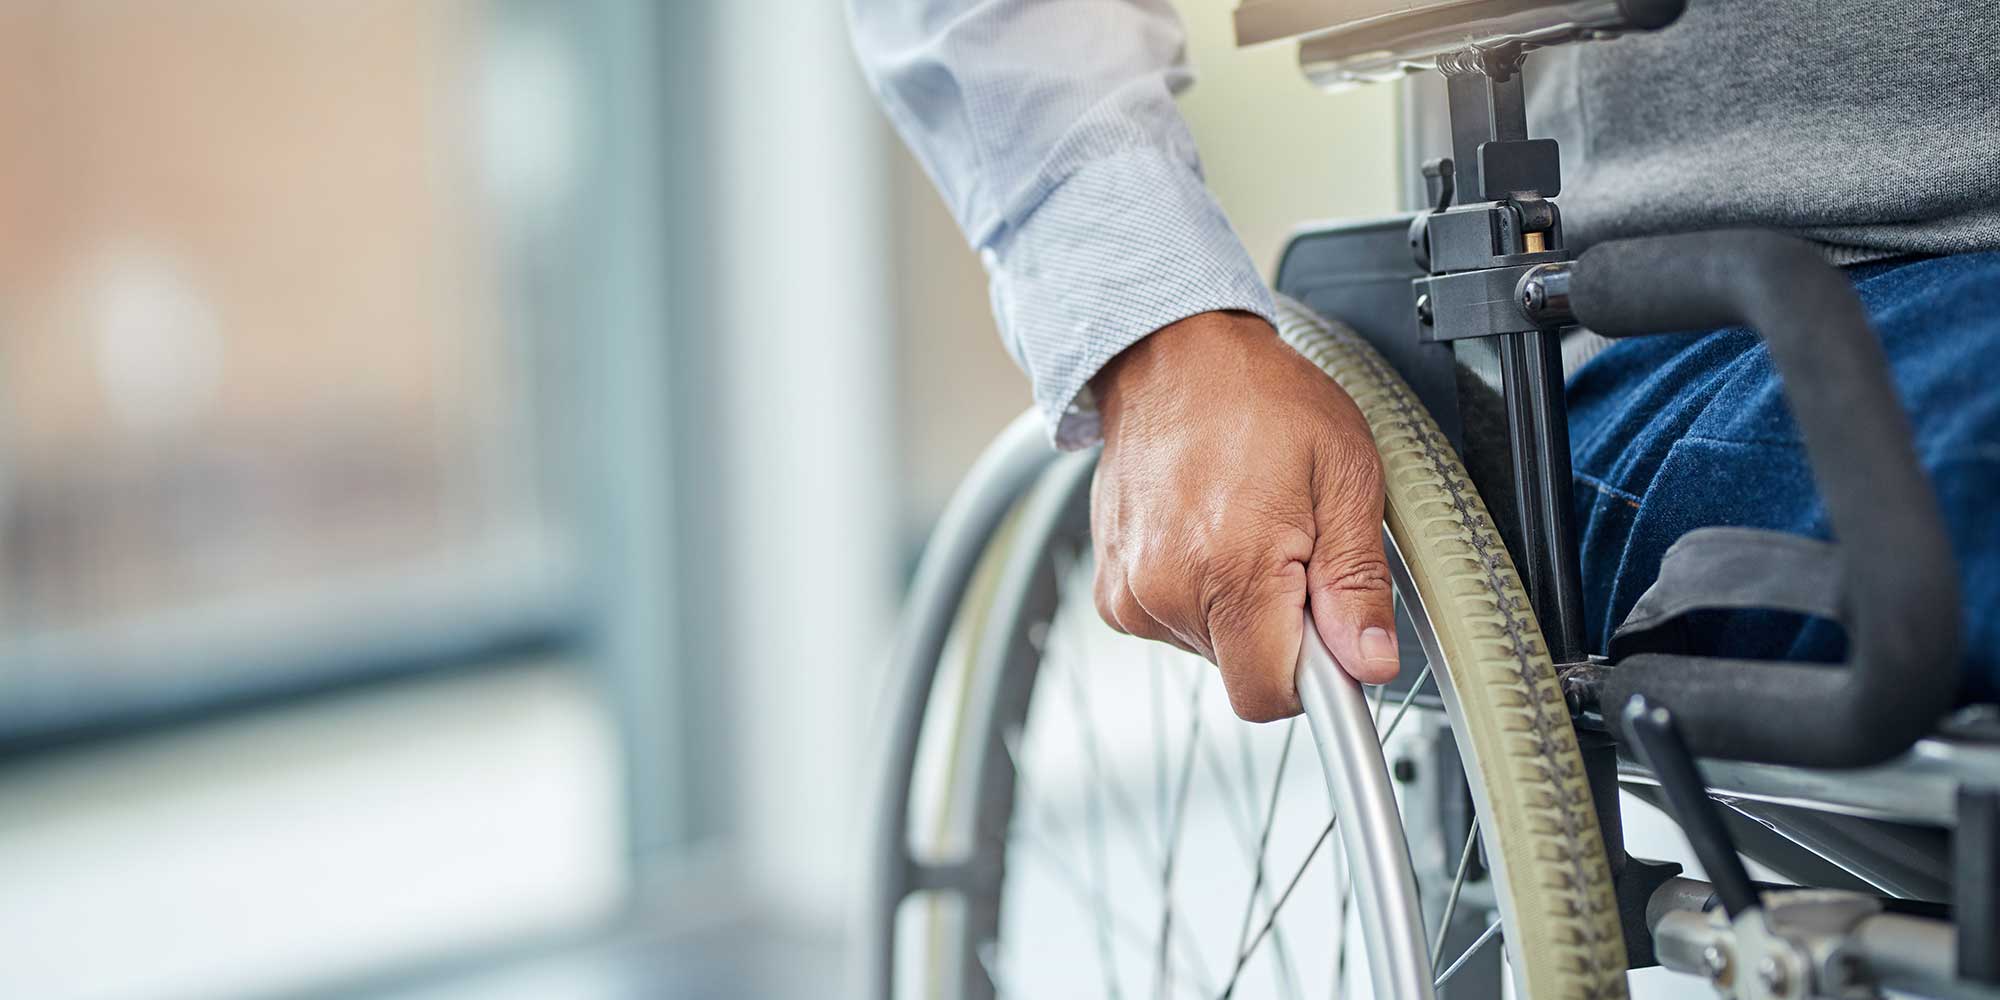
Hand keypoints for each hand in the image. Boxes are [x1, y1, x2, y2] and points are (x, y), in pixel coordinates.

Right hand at [1090, 310, 1399, 720]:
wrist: (1170, 357)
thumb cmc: (1259, 399)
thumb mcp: (1343, 476)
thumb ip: (1356, 582)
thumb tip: (1369, 661)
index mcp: (1229, 568)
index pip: (1269, 696)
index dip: (1315, 681)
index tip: (1334, 647)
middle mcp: (1166, 589)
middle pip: (1245, 670)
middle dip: (1281, 629)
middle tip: (1293, 550)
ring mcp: (1130, 591)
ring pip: (1211, 649)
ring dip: (1240, 608)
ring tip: (1246, 527)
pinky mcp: (1111, 588)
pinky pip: (1174, 623)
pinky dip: (1200, 594)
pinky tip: (1208, 534)